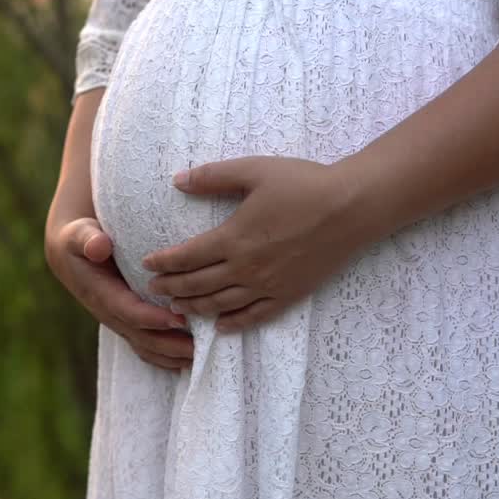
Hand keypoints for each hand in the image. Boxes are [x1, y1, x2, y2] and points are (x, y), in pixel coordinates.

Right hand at [46, 217, 193, 370]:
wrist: (70, 254)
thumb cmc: (79, 239)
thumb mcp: (79, 234)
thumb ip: (88, 239)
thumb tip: (99, 247)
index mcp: (99, 293)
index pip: (127, 311)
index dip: (152, 319)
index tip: (179, 320)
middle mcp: (109, 313)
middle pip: (140, 337)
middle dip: (168, 345)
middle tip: (198, 347)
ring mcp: (117, 321)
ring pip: (144, 346)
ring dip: (169, 355)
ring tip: (198, 357)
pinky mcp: (126, 322)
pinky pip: (145, 345)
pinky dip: (165, 355)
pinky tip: (187, 358)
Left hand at [141, 156, 364, 332]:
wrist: (352, 207)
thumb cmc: (303, 183)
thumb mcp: (253, 170)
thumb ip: (212, 177)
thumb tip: (176, 180)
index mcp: (233, 238)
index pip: (186, 257)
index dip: (163, 263)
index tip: (146, 264)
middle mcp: (246, 268)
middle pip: (197, 285)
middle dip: (171, 288)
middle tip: (153, 289)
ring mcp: (268, 285)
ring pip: (221, 305)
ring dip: (194, 308)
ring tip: (177, 308)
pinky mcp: (290, 295)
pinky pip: (256, 316)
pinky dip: (234, 324)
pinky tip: (221, 327)